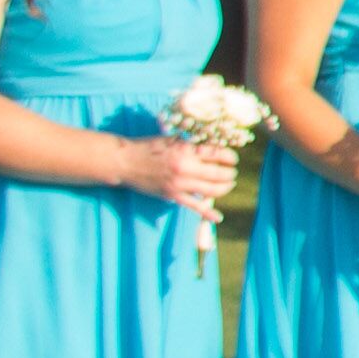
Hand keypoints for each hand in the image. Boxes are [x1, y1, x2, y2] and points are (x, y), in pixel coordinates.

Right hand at [122, 136, 237, 214]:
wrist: (126, 161)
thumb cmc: (149, 147)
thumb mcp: (173, 139)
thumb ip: (193, 144)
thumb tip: (214, 147)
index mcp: (187, 151)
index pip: (219, 155)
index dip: (231, 158)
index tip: (233, 159)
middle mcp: (186, 168)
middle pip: (219, 174)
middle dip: (230, 174)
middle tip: (232, 172)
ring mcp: (179, 184)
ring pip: (212, 190)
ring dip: (225, 188)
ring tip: (228, 184)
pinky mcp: (172, 196)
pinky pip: (194, 206)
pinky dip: (207, 212)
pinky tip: (218, 218)